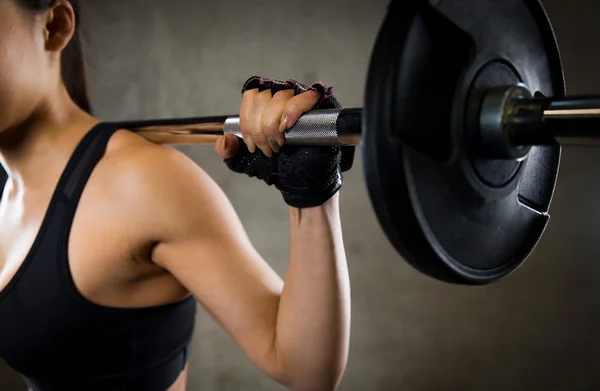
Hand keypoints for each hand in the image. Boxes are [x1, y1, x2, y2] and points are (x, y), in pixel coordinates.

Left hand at [214, 76, 351, 207]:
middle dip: (259, 127)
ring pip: (280, 96)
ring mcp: (302, 100)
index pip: (250, 95)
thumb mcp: (246, 162)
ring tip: (278, 144)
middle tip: (266, 149)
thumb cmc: (280, 168)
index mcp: (266, 105)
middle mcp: (283, 97)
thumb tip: (224, 138)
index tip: (250, 145)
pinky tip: (287, 127)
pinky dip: (292, 111)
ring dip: (273, 123)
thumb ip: (229, 151)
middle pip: (262, 96)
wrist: (301, 183)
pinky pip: (304, 97)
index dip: (246, 119)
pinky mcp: (321, 107)